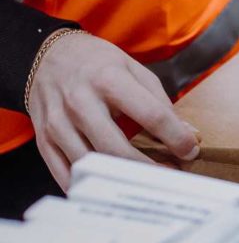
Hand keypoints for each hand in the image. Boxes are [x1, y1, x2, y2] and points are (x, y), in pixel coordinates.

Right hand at [28, 32, 200, 189]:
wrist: (46, 55)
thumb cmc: (97, 64)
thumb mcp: (133, 69)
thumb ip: (160, 101)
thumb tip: (187, 133)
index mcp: (109, 79)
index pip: (150, 114)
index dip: (175, 136)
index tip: (190, 150)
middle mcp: (80, 102)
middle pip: (117, 147)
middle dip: (148, 167)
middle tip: (170, 174)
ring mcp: (57, 123)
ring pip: (90, 164)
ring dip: (120, 179)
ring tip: (144, 182)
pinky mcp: (43, 139)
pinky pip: (64, 173)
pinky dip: (87, 186)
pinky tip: (108, 188)